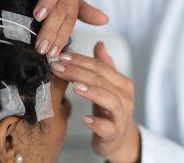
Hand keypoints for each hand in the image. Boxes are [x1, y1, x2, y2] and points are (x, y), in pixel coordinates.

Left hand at [51, 42, 139, 162]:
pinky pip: (108, 128)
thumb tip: (100, 44)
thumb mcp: (107, 87)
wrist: (120, 140)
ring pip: (109, 100)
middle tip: (58, 67)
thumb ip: (104, 66)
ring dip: (92, 92)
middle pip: (102, 80)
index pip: (100, 67)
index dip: (81, 60)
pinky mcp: (114, 133)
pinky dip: (97, 124)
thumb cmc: (110, 111)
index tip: (61, 56)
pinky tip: (85, 119)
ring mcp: (121, 116)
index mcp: (122, 84)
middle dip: (78, 72)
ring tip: (75, 87)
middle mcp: (125, 98)